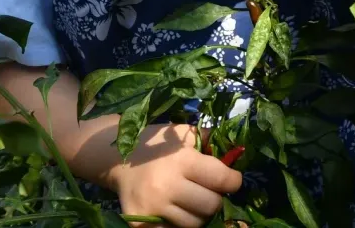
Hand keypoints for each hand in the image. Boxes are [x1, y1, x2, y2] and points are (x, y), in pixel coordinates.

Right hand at [103, 123, 240, 227]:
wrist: (116, 159)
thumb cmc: (156, 145)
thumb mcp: (184, 135)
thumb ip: (211, 142)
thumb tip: (238, 152)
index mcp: (181, 161)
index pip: (222, 180)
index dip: (233, 181)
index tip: (232, 180)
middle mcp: (167, 187)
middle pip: (211, 206)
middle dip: (216, 199)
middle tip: (210, 191)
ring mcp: (152, 209)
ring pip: (194, 223)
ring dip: (198, 214)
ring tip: (191, 200)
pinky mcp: (140, 223)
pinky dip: (179, 223)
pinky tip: (174, 209)